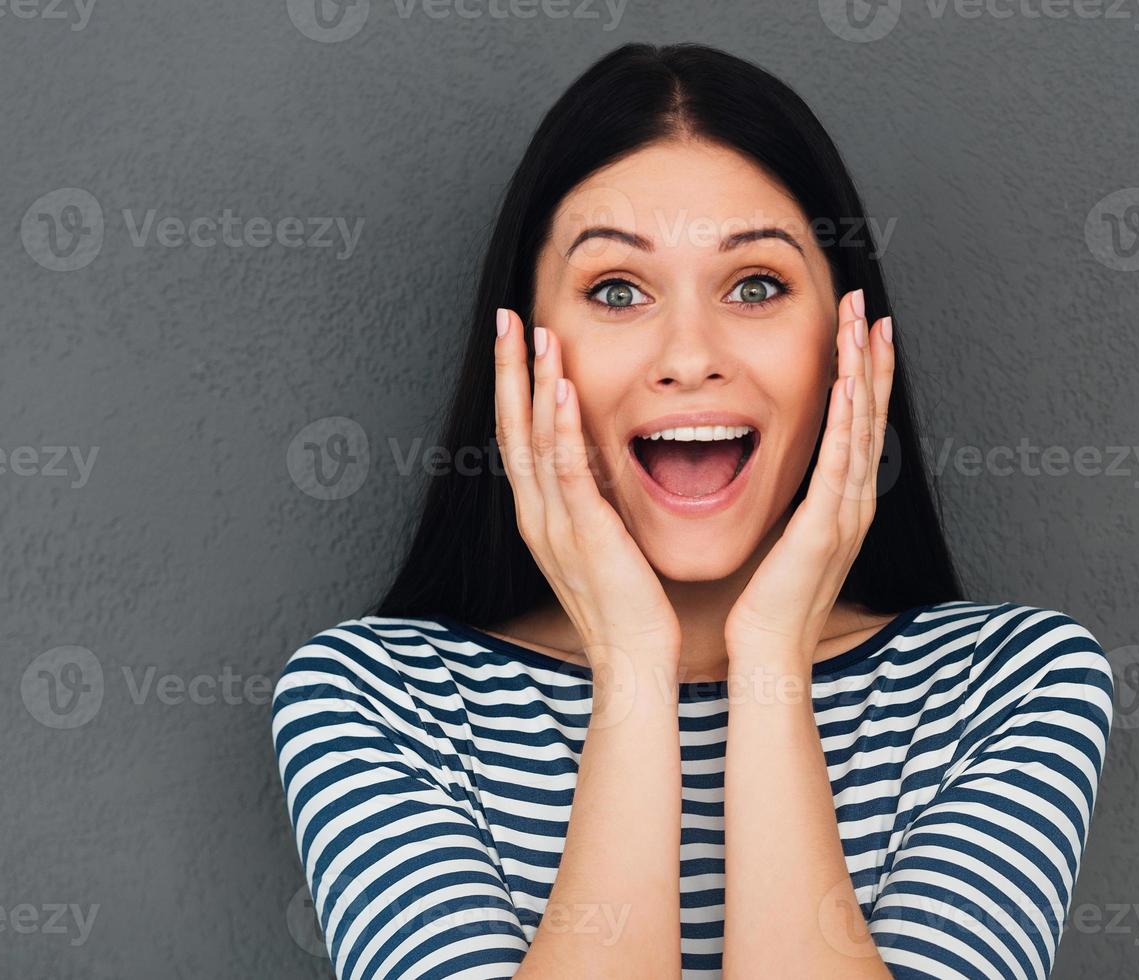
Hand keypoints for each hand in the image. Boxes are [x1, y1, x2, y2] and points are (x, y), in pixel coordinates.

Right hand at [493, 308, 681, 665]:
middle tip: (506, 316)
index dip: (512, 385)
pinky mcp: (585, 533)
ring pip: (533, 440)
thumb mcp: (602, 538)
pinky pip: (566, 472)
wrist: (633, 658)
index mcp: (541, 515)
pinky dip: (559, 427)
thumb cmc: (627, 602)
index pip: (516, 437)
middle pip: (510, 428)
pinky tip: (561, 389)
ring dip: (533, 382)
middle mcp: (537, 515)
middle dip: (507, 369)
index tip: (514, 340)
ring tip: (536, 333)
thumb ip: (593, 499)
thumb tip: (600, 460)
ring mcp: (555, 524)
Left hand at [723, 289, 893, 664]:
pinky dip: (847, 417)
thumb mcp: (788, 542)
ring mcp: (845, 513)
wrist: (770, 653)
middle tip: (872, 307)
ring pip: (862, 427)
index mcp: (844, 504)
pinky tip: (848, 381)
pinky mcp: (824, 525)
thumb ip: (797, 506)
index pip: (860, 425)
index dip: (867, 375)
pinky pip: (839, 460)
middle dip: (873, 357)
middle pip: (872, 415)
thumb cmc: (770, 604)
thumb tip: (792, 481)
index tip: (865, 331)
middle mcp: (854, 502)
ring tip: (865, 324)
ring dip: (864, 371)